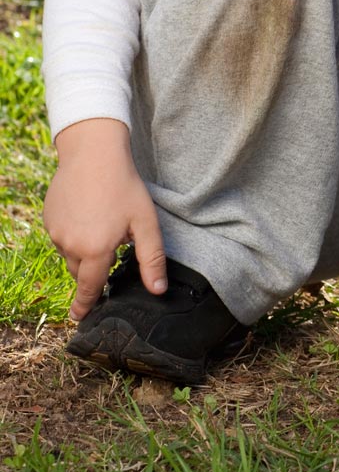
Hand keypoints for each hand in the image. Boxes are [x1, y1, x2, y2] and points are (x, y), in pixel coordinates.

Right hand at [42, 118, 166, 320]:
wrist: (94, 154)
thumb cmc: (125, 186)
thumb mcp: (145, 222)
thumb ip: (151, 258)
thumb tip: (158, 290)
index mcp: (95, 250)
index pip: (91, 287)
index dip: (87, 303)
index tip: (81, 317)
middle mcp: (70, 245)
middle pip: (80, 272)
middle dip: (92, 272)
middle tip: (107, 257)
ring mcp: (55, 232)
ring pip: (70, 254)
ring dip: (84, 251)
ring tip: (103, 227)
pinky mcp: (48, 219)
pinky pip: (61, 236)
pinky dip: (74, 234)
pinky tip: (89, 215)